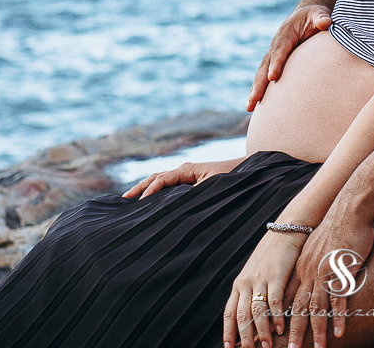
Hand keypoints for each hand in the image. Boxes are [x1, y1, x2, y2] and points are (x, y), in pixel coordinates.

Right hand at [121, 157, 244, 198]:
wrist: (250, 171)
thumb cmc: (233, 179)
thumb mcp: (214, 188)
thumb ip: (194, 195)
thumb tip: (176, 203)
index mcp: (188, 169)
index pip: (162, 179)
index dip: (150, 191)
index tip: (141, 204)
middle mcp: (185, 170)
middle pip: (156, 177)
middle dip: (140, 188)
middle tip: (123, 199)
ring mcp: (188, 174)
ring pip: (161, 179)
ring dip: (147, 188)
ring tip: (131, 199)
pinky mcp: (192, 180)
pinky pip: (170, 184)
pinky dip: (157, 190)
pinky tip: (153, 201)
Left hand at [223, 229, 308, 347]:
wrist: (284, 233)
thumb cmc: (271, 257)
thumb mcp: (255, 274)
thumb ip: (251, 294)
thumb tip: (250, 318)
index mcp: (239, 284)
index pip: (229, 313)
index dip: (228, 331)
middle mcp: (246, 283)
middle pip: (242, 316)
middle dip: (245, 337)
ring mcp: (260, 279)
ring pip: (257, 311)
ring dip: (262, 331)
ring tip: (267, 346)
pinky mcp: (275, 275)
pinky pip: (273, 300)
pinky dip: (276, 316)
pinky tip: (280, 328)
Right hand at [247, 5, 332, 111]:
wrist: (306, 14)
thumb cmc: (314, 15)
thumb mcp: (319, 12)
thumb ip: (322, 18)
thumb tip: (326, 22)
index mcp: (285, 34)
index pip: (280, 50)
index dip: (276, 63)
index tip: (272, 77)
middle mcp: (275, 45)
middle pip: (265, 65)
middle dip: (259, 83)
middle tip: (254, 99)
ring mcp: (274, 54)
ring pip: (261, 73)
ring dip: (255, 90)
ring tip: (249, 107)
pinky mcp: (276, 62)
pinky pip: (266, 76)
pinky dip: (261, 89)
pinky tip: (257, 106)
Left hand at [286, 209, 373, 347]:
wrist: (350, 210)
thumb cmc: (337, 227)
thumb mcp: (318, 246)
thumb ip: (312, 262)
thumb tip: (311, 274)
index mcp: (302, 267)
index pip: (288, 297)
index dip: (282, 317)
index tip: (277, 334)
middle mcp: (309, 272)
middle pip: (298, 307)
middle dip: (295, 331)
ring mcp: (325, 272)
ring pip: (317, 308)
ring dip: (317, 331)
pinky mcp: (342, 271)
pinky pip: (339, 299)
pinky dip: (338, 318)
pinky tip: (339, 333)